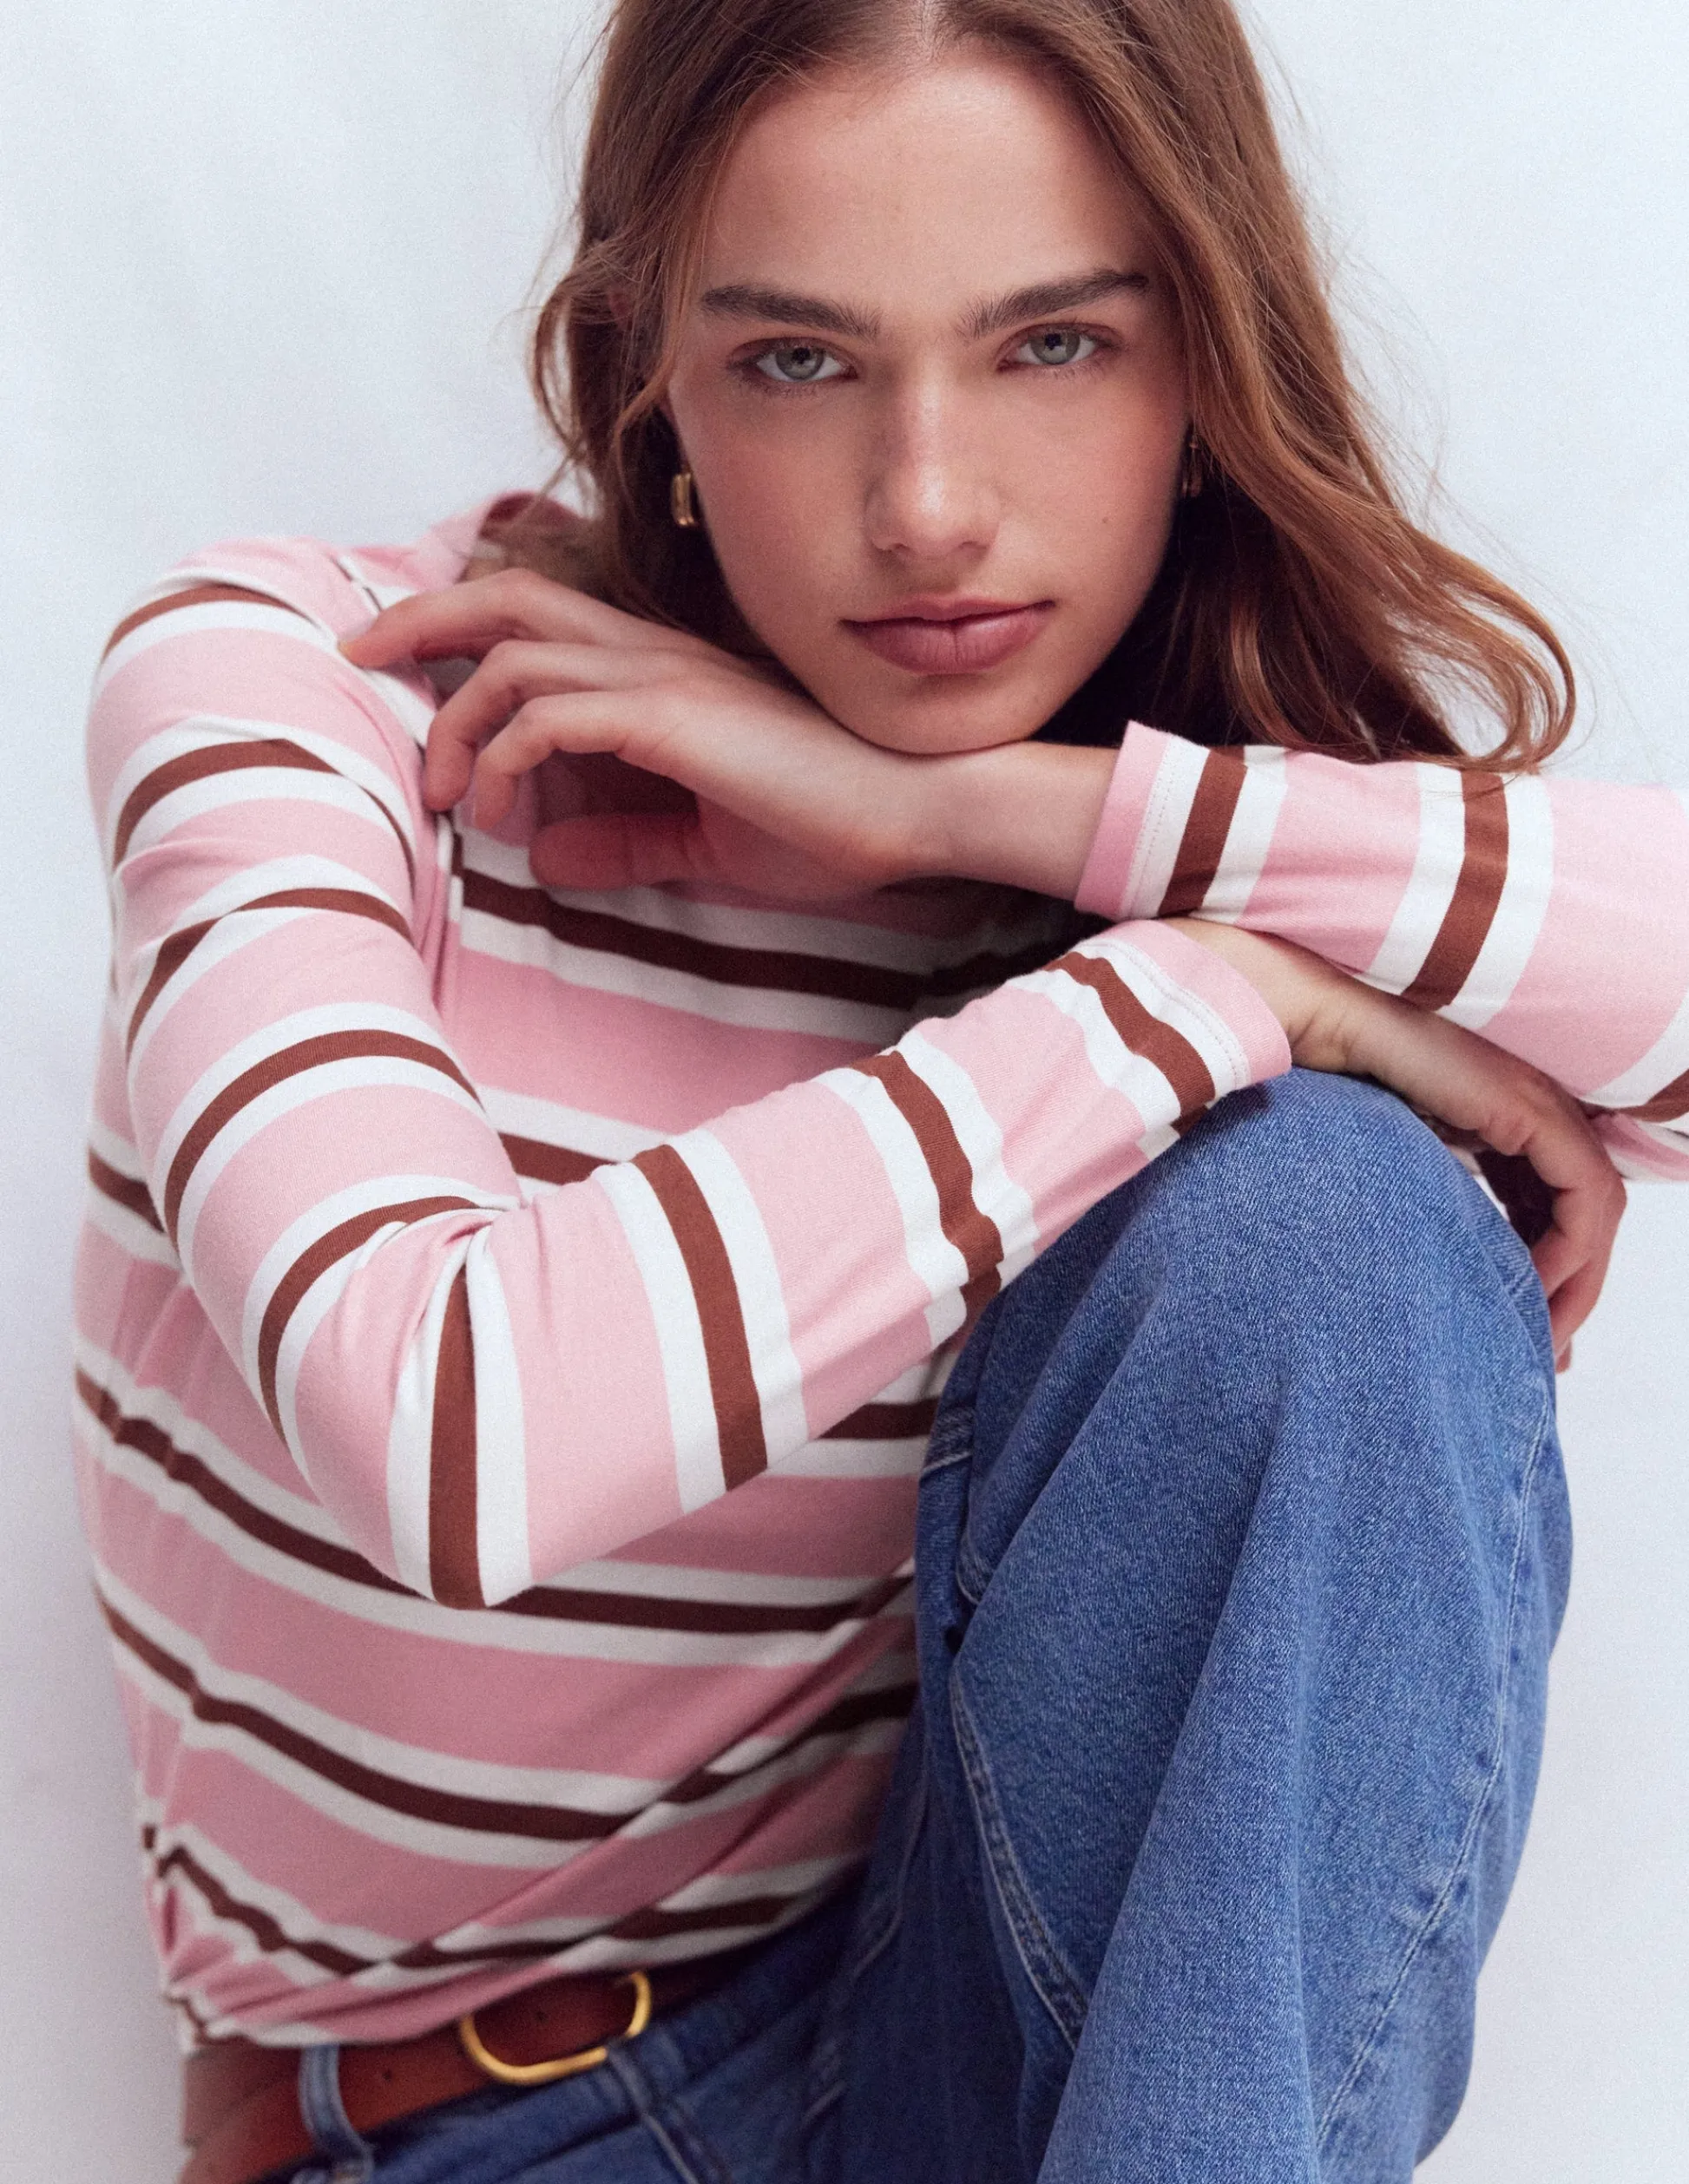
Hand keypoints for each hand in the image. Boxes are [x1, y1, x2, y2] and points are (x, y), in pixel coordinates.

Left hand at [339, 567, 1117, 901]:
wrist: (920, 812)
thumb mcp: (709, 842)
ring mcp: (661, 680)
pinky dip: (505, 755)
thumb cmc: (833, 824)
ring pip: (512, 654)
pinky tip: (508, 814)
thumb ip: (628, 842)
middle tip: (357, 656)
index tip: (404, 674)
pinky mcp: (672, 718)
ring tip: (445, 791)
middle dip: (417, 620)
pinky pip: (548, 714)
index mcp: (661, 673)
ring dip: (456, 719)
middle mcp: (653, 657)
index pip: (538, 617)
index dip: (459, 626)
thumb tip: (547, 859)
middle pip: (505, 597)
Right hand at [1169, 919, 1623, 1359]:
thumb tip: (1418, 1277)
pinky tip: (1531, 1285)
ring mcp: (1534, 1104)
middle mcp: (1528, 1110)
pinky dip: (1571, 1249)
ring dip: (1578, 1281)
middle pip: (1582, 1214)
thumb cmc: (1314, 1087)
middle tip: (1546, 1355)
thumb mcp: (1380, 1166)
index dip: (1549, 1276)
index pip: (1550, 1207)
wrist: (1299, 1024)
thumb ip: (1414, 1206)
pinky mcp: (1527, 1110)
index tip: (1525, 1336)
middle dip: (1573, 1292)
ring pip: (1595, 1209)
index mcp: (1496, 1120)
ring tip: (1540, 1335)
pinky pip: (1583, 1194)